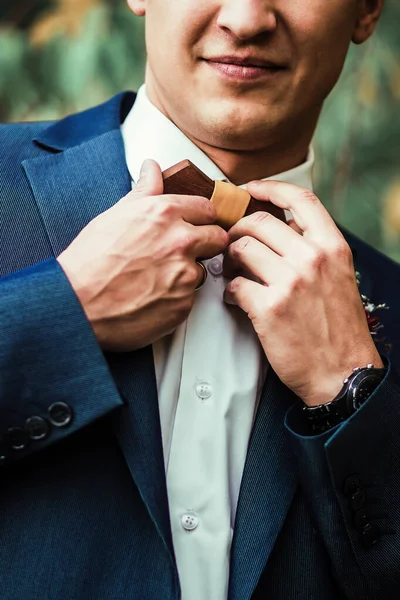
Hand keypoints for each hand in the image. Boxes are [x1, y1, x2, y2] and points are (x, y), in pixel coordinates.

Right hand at [58, 159, 227, 351]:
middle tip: (183, 251)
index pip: (207, 209)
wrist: (78, 303)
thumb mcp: (115, 214)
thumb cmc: (90, 261)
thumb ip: (144, 191)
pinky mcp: (184, 304)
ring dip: (187, 273)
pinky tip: (152, 297)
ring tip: (157, 278)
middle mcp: (181, 240)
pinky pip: (190, 298)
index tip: (195, 224)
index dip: (201, 218)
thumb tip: (152, 168)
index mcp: (165, 213)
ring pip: (203, 270)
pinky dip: (176, 298)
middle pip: (218, 238)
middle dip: (205, 243)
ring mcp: (186, 274)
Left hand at [223, 180, 382, 405]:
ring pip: (240, 248)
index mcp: (332, 247)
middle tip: (232, 245)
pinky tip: (235, 299)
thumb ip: (314, 250)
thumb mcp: (338, 277)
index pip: (301, 200)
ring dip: (229, 260)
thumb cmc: (337, 328)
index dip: (271, 187)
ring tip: (232, 273)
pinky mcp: (269, 308)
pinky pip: (233, 285)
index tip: (251, 189)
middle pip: (259, 222)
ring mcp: (290, 282)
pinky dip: (228, 291)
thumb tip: (281, 229)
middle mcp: (312, 258)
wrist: (342, 373)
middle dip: (237, 230)